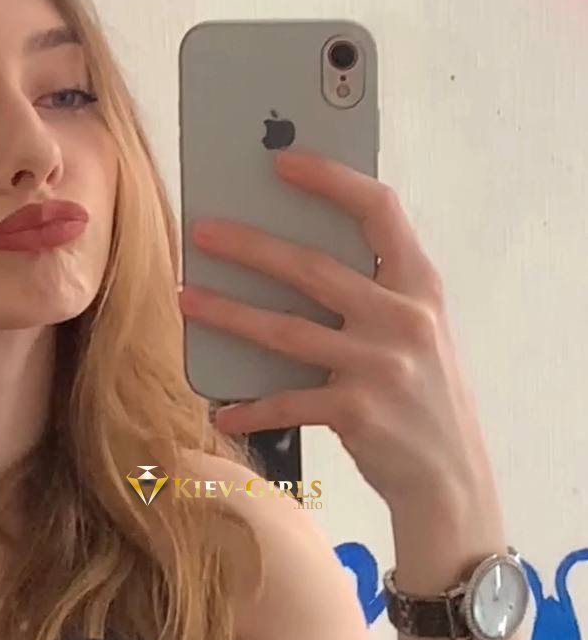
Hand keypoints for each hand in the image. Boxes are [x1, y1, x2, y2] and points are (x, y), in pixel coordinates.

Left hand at [177, 149, 493, 512]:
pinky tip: (222, 410)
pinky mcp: (357, 412)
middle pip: (313, 267)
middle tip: (202, 231)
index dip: (331, 179)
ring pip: (286, 330)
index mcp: (421, 287)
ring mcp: (380, 366)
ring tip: (187, 297)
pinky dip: (250, 408)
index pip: (379, 210)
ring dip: (228, 313)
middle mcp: (403, 319)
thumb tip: (291, 260)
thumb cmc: (424, 398)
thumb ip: (376, 295)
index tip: (284, 161)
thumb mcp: (419, 333)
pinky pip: (286, 402)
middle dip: (250, 246)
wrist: (451, 478)